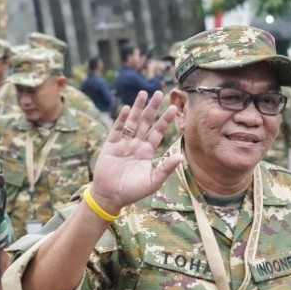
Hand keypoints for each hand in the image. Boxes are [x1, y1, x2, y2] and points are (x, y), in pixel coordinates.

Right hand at [89, 90, 183, 213]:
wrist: (110, 197)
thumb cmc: (132, 192)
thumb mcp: (152, 182)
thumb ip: (165, 169)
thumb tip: (180, 156)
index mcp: (146, 151)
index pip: (158, 132)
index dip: (165, 120)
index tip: (174, 108)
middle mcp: (136, 144)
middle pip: (146, 122)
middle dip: (152, 108)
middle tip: (159, 92)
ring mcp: (123, 143)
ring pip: (132, 122)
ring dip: (138, 108)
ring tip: (144, 93)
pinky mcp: (110, 145)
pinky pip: (117, 129)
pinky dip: (122, 119)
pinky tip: (128, 108)